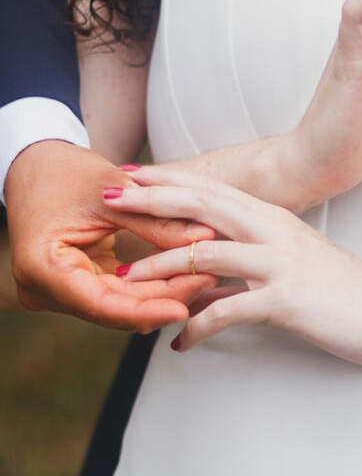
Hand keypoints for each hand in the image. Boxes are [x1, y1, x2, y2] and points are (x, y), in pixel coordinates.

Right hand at [5, 141, 215, 331]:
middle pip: (115, 306)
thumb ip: (155, 220)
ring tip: (206, 274)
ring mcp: (61, 290)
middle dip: (164, 296)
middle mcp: (45, 288)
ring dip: (162, 291)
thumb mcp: (112, 191)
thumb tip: (205, 237)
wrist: (38, 165)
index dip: (144, 309)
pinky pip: (119, 292)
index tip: (183, 308)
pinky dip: (151, 283)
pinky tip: (185, 274)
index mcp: (42, 267)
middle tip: (210, 279)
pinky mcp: (78, 283)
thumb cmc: (64, 172)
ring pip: (121, 303)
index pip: (100, 303)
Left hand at [106, 167, 361, 362]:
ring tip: (126, 279)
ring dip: (161, 267)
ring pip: (206, 253)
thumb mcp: (292, 262)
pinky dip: (197, 327)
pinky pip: (227, 311)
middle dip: (154, 200)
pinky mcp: (286, 299)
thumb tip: (204, 277)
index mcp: (275, 218)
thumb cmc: (342, 287)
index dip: (172, 179)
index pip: (215, 189)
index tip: (134, 175)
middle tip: (111, 198)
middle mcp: (274, 231)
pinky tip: (179, 342)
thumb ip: (249, 262)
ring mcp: (280, 263)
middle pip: (203, 205)